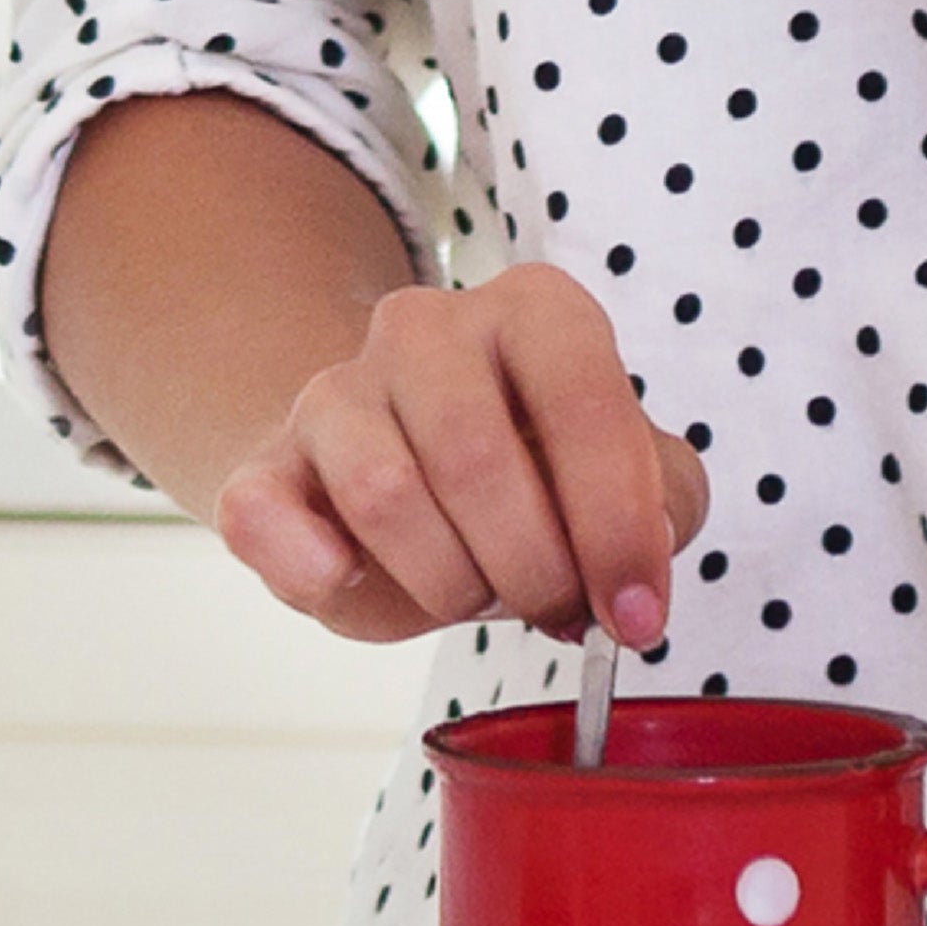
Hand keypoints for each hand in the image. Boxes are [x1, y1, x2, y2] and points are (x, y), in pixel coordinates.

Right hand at [210, 265, 711, 645]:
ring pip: (384, 494)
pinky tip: (345, 578)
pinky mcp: (267, 464)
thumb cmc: (530, 481)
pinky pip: (263, 513)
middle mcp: (425, 326)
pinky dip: (306, 562)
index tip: (634, 614)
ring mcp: (335, 390)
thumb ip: (663, 504)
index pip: (581, 399)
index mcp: (533, 311)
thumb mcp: (629, 480)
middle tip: (550, 607)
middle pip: (476, 458)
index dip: (615, 523)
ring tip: (471, 588)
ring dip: (447, 581)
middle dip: (531, 568)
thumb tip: (633, 564)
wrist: (400, 484)